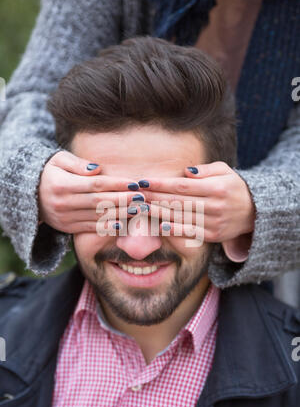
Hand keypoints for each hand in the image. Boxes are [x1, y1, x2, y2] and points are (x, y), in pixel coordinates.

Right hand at [38, 150, 143, 233]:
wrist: (28, 194)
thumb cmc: (49, 171)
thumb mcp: (58, 160)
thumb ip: (78, 164)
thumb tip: (98, 168)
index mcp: (61, 185)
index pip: (95, 185)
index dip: (117, 184)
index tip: (135, 183)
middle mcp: (63, 204)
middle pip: (100, 203)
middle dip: (124, 200)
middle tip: (144, 198)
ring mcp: (66, 219)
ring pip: (98, 217)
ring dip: (121, 215)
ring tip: (140, 210)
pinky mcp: (69, 229)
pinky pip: (92, 228)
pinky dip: (109, 226)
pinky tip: (125, 223)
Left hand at [139, 161, 254, 242]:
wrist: (255, 212)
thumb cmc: (234, 187)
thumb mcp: (225, 171)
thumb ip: (205, 170)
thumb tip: (185, 172)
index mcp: (217, 188)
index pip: (182, 186)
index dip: (161, 184)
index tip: (143, 181)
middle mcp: (215, 206)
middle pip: (178, 202)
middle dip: (154, 197)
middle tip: (134, 195)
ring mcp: (213, 223)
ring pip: (180, 218)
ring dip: (157, 213)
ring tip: (139, 208)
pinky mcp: (212, 236)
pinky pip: (188, 232)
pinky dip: (172, 229)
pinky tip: (157, 225)